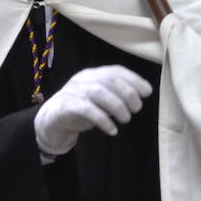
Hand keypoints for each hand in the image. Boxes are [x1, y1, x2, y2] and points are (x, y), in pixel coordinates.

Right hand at [33, 65, 152, 158]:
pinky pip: (87, 110)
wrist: (53, 120)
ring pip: (99, 93)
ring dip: (117, 106)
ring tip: (126, 119)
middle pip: (109, 80)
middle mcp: (84, 79)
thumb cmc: (82, 108)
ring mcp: (74, 90)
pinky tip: (112, 129)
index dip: (134, 79)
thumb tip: (144, 92)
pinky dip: (103, 120)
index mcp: (93, 74)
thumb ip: (118, 94)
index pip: (116, 71)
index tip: (147, 92)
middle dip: (128, 94)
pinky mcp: (67, 105)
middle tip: (136, 109)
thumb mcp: (101, 99)